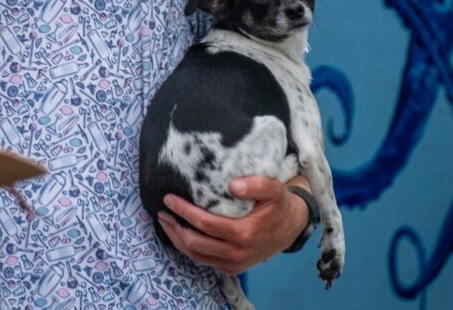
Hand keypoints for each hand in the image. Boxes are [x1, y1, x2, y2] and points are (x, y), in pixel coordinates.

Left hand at [157, 176, 309, 274]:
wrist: (291, 228)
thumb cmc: (278, 206)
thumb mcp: (274, 190)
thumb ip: (257, 184)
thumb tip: (232, 185)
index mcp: (244, 233)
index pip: (204, 223)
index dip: (183, 211)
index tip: (169, 199)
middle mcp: (237, 253)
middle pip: (195, 243)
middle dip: (174, 226)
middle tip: (161, 211)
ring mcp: (233, 263)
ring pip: (196, 256)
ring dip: (177, 239)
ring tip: (165, 222)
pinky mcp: (232, 267)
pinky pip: (204, 261)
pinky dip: (188, 249)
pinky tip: (180, 235)